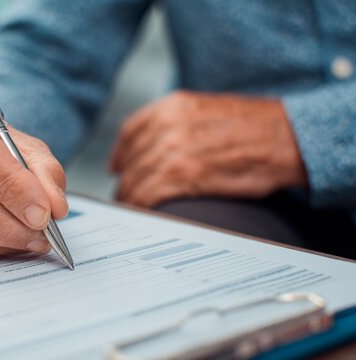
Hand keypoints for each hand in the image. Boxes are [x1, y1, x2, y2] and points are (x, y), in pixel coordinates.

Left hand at [109, 91, 306, 206]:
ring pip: (136, 178)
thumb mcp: (206, 110)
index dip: (119, 154)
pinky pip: (148, 194)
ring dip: (130, 196)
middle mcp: (168, 125)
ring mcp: (175, 149)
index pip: (130, 132)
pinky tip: (143, 211)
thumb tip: (153, 145)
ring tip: (132, 207)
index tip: (116, 167)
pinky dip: (141, 205)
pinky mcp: (185, 174)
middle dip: (125, 180)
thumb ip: (175, 123)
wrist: (287, 137)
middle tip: (124, 195)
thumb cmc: (254, 126)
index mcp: (172, 106)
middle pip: (131, 159)